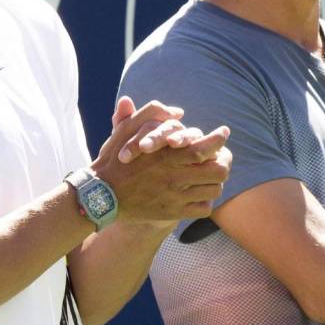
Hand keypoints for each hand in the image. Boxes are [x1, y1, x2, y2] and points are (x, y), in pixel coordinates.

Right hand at [91, 97, 231, 223]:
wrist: (100, 195)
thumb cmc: (113, 160)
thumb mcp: (126, 130)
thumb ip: (150, 113)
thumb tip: (177, 111)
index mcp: (166, 155)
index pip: (206, 148)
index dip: (218, 140)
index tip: (222, 134)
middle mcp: (175, 177)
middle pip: (218, 171)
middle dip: (223, 162)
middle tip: (220, 158)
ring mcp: (175, 197)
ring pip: (214, 190)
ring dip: (215, 181)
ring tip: (210, 176)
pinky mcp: (173, 212)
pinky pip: (203, 208)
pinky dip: (206, 200)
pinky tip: (199, 193)